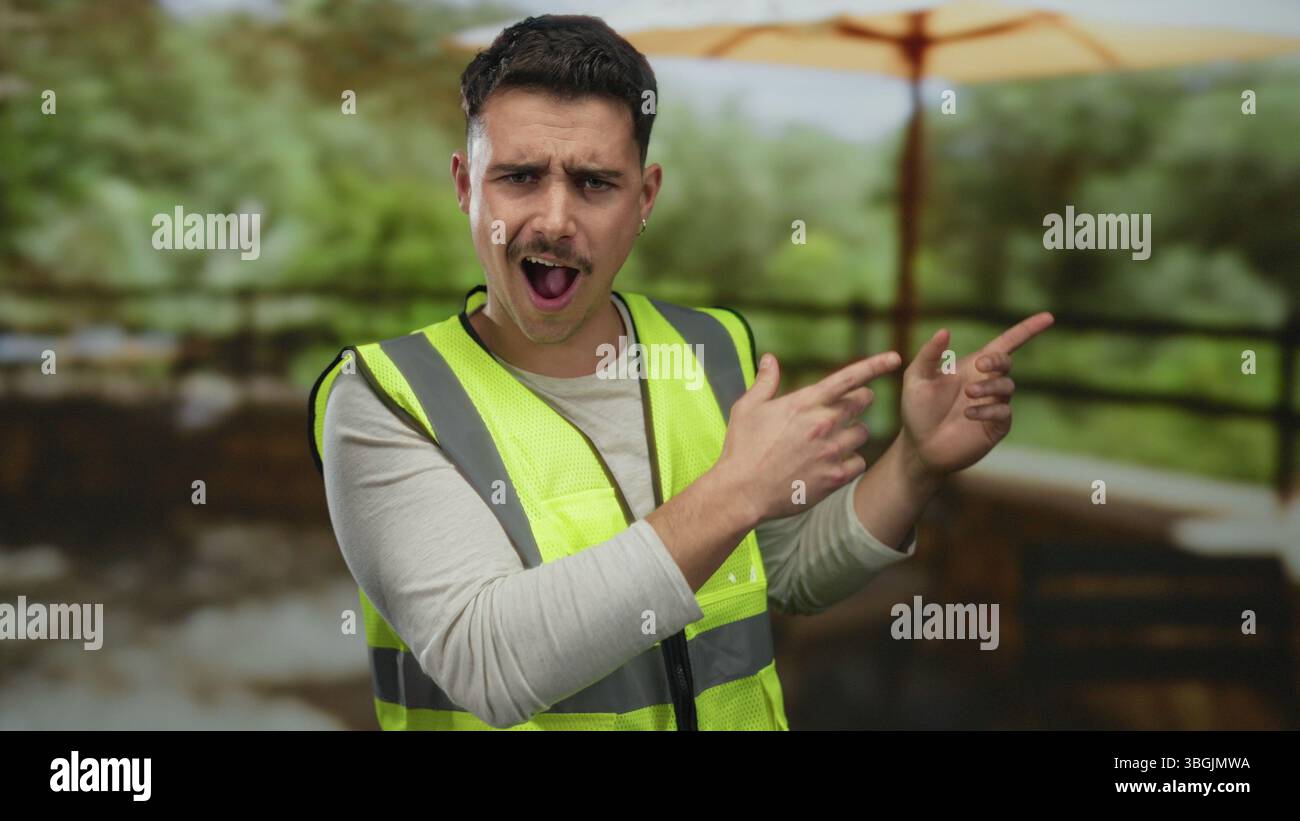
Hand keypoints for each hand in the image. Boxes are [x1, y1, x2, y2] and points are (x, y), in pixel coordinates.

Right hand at [714, 349, 902, 523]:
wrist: (742, 491)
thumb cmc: (742, 448)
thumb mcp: (748, 408)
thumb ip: (765, 381)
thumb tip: (770, 359)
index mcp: (805, 402)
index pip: (849, 377)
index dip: (875, 365)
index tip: (894, 358)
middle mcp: (824, 423)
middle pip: (862, 402)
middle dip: (858, 401)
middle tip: (845, 410)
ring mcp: (832, 451)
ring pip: (862, 433)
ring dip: (852, 434)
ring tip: (830, 442)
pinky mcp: (836, 476)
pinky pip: (859, 462)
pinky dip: (850, 461)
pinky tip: (831, 464)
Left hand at [898, 312, 1054, 480]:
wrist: (919, 447)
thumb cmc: (917, 410)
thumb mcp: (916, 378)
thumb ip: (929, 355)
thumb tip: (945, 331)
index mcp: (973, 366)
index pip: (1006, 343)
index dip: (1027, 330)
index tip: (1049, 317)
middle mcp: (987, 382)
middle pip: (1007, 362)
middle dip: (998, 360)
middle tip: (980, 365)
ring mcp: (994, 405)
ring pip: (1007, 387)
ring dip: (990, 387)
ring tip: (968, 394)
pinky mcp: (996, 426)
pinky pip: (1003, 413)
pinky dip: (988, 410)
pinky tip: (968, 414)